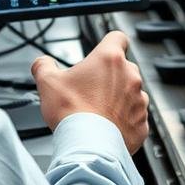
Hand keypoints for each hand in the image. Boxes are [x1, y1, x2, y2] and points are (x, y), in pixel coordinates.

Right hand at [31, 30, 149, 153]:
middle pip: (123, 68)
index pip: (117, 38)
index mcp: (110, 59)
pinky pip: (135, 116)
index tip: (101, 53)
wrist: (87, 146)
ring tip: (98, 111)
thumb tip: (42, 63)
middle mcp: (130, 76)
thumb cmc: (71, 113)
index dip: (108, 44)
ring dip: (118, 98)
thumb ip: (43, 66)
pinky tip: (107, 126)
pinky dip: (124, 120)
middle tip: (90, 90)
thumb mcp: (47, 82)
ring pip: (131, 93)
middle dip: (109, 76)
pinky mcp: (142, 122)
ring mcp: (139, 100)